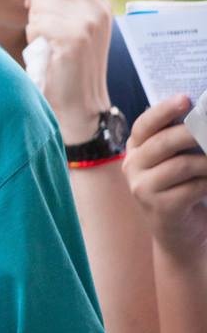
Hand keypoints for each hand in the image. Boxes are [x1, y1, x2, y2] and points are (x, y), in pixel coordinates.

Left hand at [25, 0, 112, 141]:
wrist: (80, 108)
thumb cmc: (65, 67)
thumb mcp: (72, 26)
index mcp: (98, 3)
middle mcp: (97, 9)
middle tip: (32, 11)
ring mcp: (87, 23)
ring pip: (40, 1)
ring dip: (33, 22)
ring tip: (46, 43)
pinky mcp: (73, 39)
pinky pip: (37, 22)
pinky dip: (33, 38)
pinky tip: (45, 54)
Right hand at [123, 95, 206, 260]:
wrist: (181, 234)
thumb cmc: (184, 188)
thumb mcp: (176, 161)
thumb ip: (179, 142)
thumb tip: (200, 117)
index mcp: (135, 149)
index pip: (145, 125)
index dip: (164, 110)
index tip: (186, 98)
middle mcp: (132, 166)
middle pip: (163, 142)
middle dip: (193, 132)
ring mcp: (142, 188)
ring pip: (181, 165)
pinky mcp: (160, 208)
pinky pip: (192, 187)